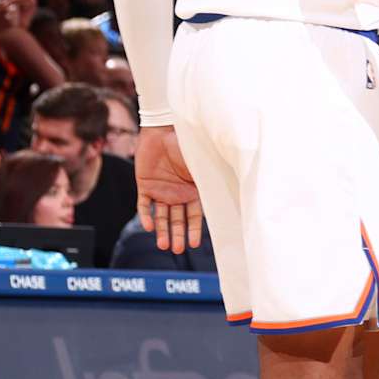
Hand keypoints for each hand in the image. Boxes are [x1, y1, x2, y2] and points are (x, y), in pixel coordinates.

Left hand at [135, 126, 203, 252]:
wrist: (163, 129)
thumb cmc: (187, 143)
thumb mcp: (202, 164)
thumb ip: (210, 178)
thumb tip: (234, 190)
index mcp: (194, 189)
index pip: (194, 215)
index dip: (193, 230)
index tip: (194, 244)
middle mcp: (178, 193)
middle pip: (178, 219)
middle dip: (177, 235)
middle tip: (177, 250)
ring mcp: (161, 190)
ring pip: (162, 216)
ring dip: (162, 231)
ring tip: (164, 245)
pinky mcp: (145, 185)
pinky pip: (144, 205)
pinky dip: (146, 216)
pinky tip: (149, 227)